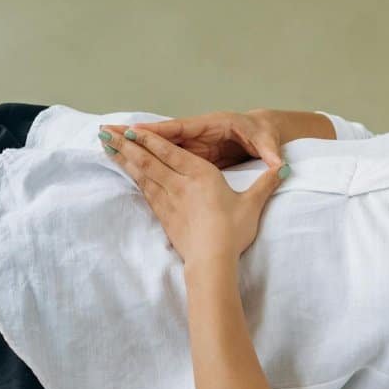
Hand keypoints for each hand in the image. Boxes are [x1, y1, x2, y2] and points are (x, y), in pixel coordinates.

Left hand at [98, 124, 287, 262]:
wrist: (212, 260)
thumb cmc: (232, 231)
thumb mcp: (252, 204)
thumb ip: (265, 184)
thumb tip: (283, 169)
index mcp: (201, 175)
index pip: (170, 153)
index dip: (151, 139)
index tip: (132, 128)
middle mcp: (180, 184)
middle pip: (149, 160)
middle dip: (127, 144)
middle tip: (105, 132)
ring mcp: (169, 201)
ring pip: (142, 174)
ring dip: (123, 159)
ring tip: (107, 146)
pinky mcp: (164, 216)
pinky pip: (144, 192)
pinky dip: (132, 179)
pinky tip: (125, 172)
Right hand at [101, 109, 285, 169]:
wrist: (266, 132)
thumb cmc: (266, 134)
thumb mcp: (269, 141)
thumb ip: (270, 152)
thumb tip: (277, 163)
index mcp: (213, 125)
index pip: (182, 127)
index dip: (159, 130)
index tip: (136, 132)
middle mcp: (198, 131)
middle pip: (162, 133)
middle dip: (135, 133)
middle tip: (105, 132)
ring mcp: (193, 142)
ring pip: (160, 143)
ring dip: (135, 144)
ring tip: (106, 143)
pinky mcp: (193, 153)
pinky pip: (166, 154)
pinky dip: (147, 155)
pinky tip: (127, 159)